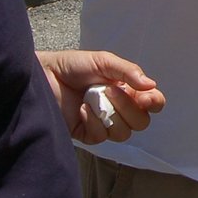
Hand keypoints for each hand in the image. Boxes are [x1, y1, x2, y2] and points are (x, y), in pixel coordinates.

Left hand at [38, 50, 166, 144]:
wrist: (44, 76)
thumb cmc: (73, 65)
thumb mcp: (104, 61)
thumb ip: (128, 71)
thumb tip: (151, 85)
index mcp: (128, 90)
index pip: (152, 103)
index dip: (154, 103)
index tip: (145, 97)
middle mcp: (119, 109)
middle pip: (141, 122)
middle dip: (128, 108)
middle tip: (111, 91)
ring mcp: (104, 123)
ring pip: (123, 133)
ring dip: (110, 114)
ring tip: (92, 98)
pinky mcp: (87, 134)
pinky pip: (101, 137)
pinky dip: (93, 122)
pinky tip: (82, 109)